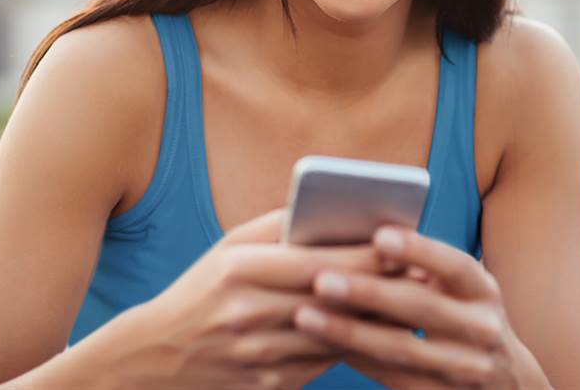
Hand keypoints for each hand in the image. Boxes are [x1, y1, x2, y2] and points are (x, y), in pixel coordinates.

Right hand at [113, 207, 397, 388]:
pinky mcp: (269, 383)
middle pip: (333, 299)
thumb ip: (280, 225)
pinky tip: (380, 332)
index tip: (402, 245)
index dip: (365, 255)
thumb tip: (336, 207)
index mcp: (241, 271)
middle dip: (382, 286)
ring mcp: (259, 355)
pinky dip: (354, 345)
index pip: (318, 261)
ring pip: (336, 335)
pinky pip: (324, 362)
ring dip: (378, 320)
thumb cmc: (203, 289)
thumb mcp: (230, 247)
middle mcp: (249, 314)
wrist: (156, 358)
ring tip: (414, 302)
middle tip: (424, 274)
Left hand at [291, 225, 540, 388]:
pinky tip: (321, 344)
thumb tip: (364, 239)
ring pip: (399, 349)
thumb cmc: (465, 318)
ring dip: (348, 331)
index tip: (379, 236)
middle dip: (368, 292)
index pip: (454, 265)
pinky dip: (355, 358)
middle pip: (421, 308)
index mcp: (484, 291)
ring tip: (305, 315)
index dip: (418, 250)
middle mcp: (481, 329)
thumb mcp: (463, 291)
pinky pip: (391, 377)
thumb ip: (427, 268)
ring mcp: (465, 369)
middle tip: (321, 279)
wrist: (504, 384)